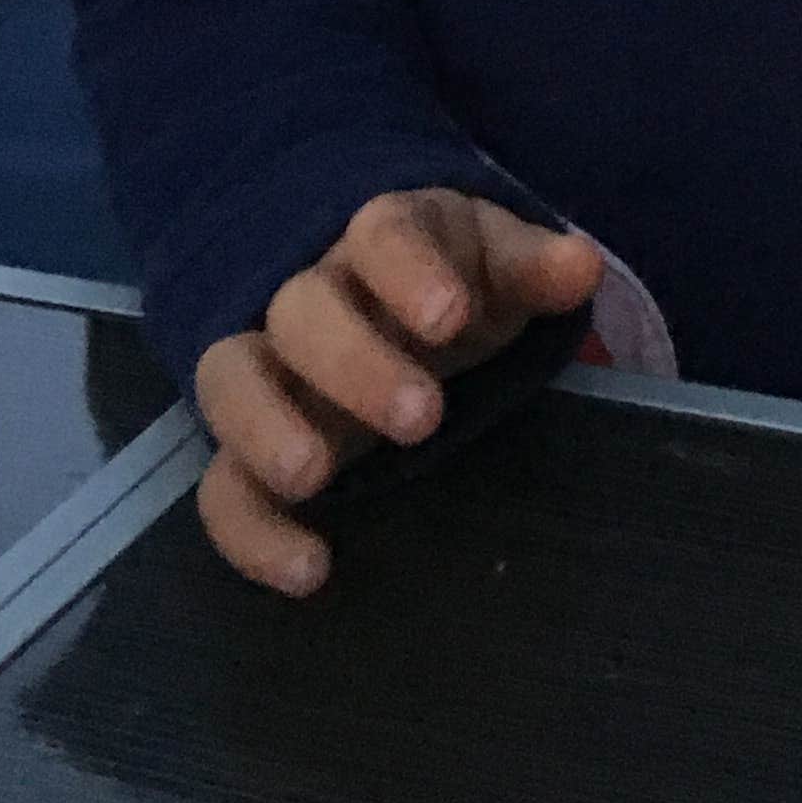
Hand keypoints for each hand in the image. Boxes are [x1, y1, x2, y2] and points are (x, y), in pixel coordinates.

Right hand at [190, 189, 604, 595]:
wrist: (403, 306)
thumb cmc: (456, 282)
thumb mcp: (500, 268)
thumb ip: (535, 270)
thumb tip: (581, 266)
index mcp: (383, 239)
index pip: (382, 234)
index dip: (408, 271)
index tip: (450, 318)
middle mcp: (313, 296)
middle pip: (302, 310)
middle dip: (354, 363)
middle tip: (422, 418)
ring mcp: (272, 370)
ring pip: (230, 379)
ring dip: (265, 427)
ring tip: (316, 477)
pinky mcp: (250, 447)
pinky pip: (220, 482)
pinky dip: (249, 530)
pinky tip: (309, 568)